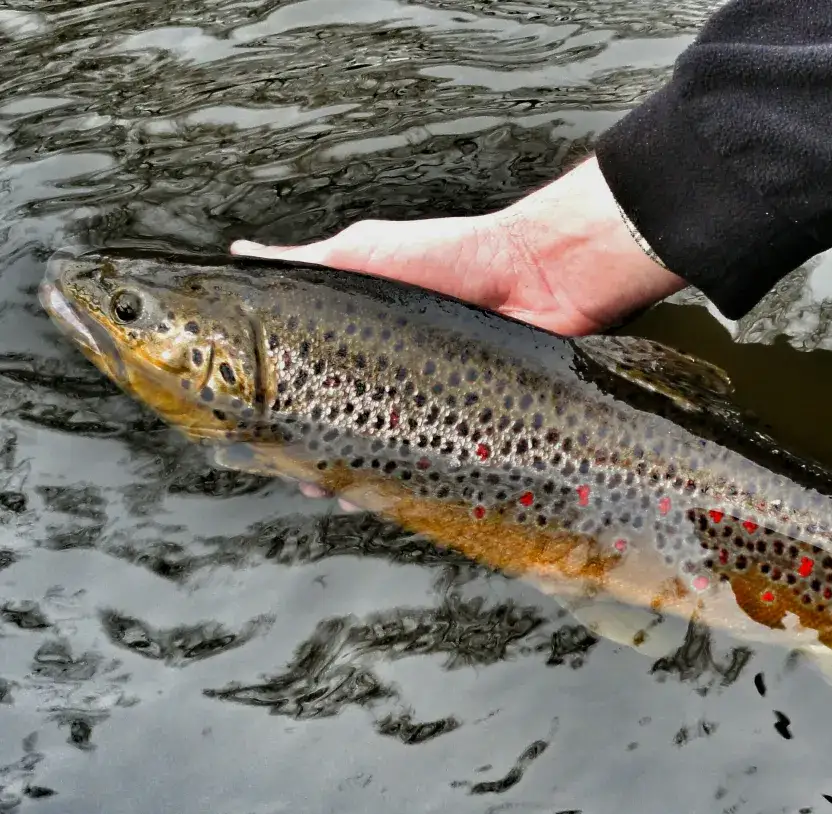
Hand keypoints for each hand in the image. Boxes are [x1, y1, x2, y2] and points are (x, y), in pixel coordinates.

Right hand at [229, 156, 685, 506]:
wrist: (541, 276)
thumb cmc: (458, 256)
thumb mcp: (368, 252)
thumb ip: (309, 263)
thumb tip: (243, 254)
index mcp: (365, 342)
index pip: (313, 386)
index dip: (284, 410)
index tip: (254, 429)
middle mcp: (396, 381)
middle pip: (345, 431)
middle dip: (316, 457)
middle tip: (295, 470)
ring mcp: (434, 409)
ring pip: (386, 459)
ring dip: (356, 479)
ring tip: (331, 488)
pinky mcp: (473, 432)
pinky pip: (438, 471)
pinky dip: (412, 486)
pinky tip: (385, 496)